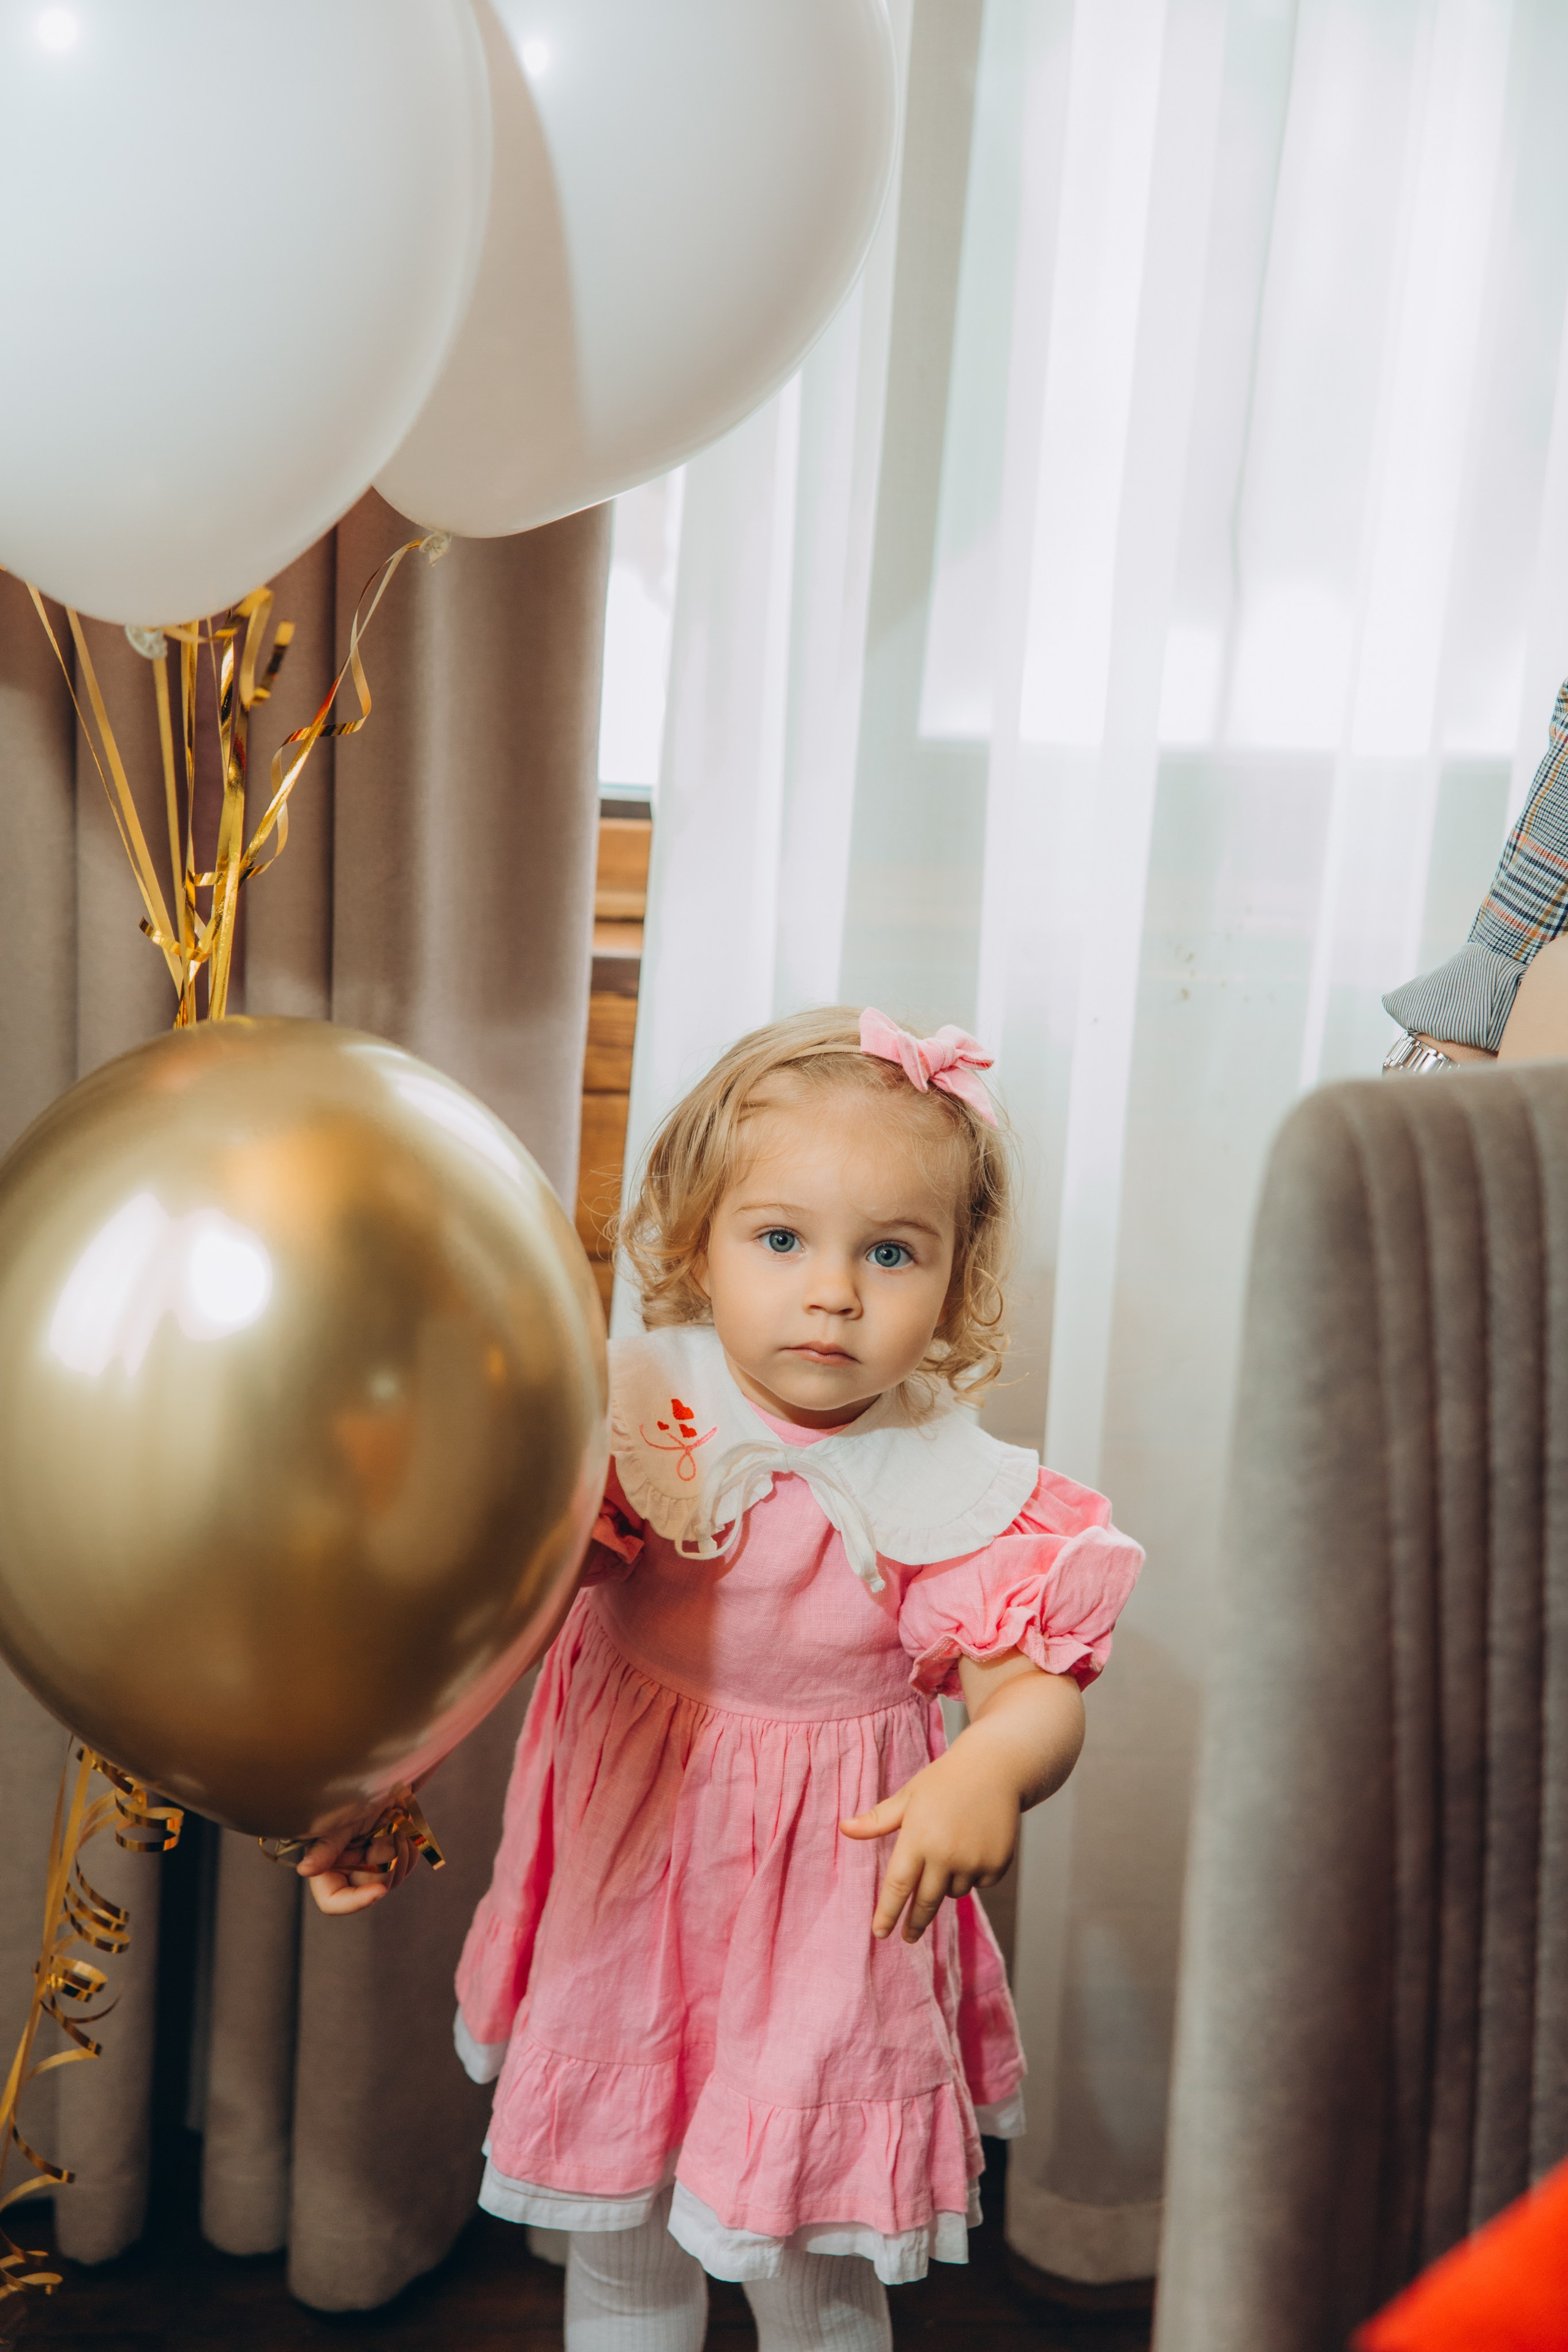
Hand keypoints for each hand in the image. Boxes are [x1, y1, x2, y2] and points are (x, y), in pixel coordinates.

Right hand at [296, 1785, 419, 1916]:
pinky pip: (408, 1862)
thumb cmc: (356, 1789)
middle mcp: (349, 1869)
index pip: (334, 1901)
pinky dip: (410, 1841)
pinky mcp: (393, 1855)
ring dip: (401, 1843)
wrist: (385, 1770)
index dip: (355, 1902)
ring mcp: (373, 1864)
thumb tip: (305, 1870)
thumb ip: (326, 1846)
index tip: (379, 1891)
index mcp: (328, 1864)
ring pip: (396, 1874)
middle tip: (386, 1820)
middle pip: (374, 1885)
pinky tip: (403, 1818)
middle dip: (385, 1853)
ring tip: (393, 1813)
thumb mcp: (341, 1816)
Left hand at [840, 1742, 1020, 1942]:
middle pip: (925, 1901)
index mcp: (918, 1838)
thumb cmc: (944, 1781)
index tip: (879, 1934)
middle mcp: (945, 1854)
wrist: (995, 1768)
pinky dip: (973, 1874)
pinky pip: (979, 1883)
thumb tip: (843, 1829)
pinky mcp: (997, 1864)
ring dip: (946, 1883)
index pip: (898, 1886)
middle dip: (915, 1922)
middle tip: (908, 1937)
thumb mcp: (907, 1796)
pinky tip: (974, 1847)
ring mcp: (973, 1861)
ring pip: (953, 1891)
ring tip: (951, 1849)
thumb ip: (877, 1820)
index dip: (888, 1914)